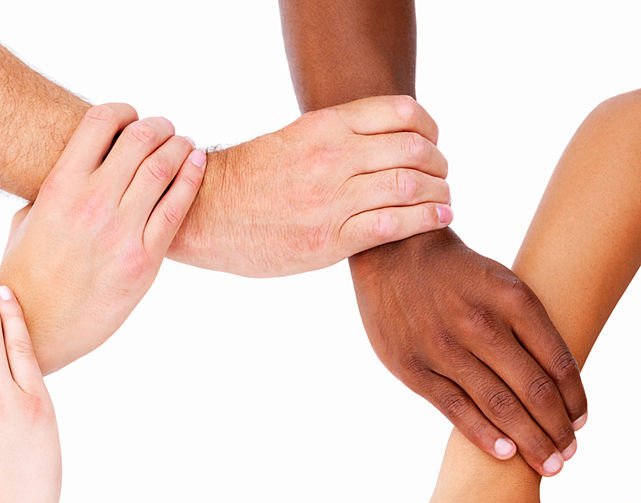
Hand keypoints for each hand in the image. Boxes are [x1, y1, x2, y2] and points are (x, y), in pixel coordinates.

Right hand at [0, 103, 205, 372]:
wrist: (38, 328)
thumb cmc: (26, 275)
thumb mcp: (27, 220)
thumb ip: (54, 189)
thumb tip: (75, 168)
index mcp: (59, 187)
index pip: (99, 123)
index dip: (122, 111)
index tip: (132, 116)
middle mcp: (92, 204)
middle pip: (138, 139)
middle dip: (157, 126)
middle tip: (166, 128)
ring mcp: (120, 232)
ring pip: (162, 168)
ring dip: (178, 146)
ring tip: (185, 143)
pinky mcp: (143, 261)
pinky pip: (175, 209)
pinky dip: (191, 178)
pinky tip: (197, 164)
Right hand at [170, 95, 452, 275]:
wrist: (208, 214)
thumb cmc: (251, 182)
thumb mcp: (295, 141)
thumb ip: (337, 141)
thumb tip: (378, 145)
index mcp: (325, 126)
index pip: (400, 113)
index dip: (429, 127)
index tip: (432, 141)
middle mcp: (333, 157)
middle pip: (412, 149)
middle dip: (438, 163)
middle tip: (442, 175)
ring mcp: (332, 199)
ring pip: (409, 186)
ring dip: (438, 192)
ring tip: (444, 199)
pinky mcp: (330, 239)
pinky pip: (393, 224)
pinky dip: (427, 219)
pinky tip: (441, 218)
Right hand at [350, 229, 587, 473]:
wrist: (393, 254)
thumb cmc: (455, 274)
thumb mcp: (500, 282)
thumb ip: (525, 326)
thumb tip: (555, 381)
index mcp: (512, 299)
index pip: (557, 362)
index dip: (574, 400)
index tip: (580, 423)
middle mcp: (481, 324)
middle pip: (532, 390)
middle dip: (556, 430)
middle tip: (568, 455)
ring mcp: (445, 348)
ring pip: (499, 405)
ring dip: (529, 441)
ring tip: (548, 464)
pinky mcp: (414, 368)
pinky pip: (456, 409)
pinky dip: (484, 435)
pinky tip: (505, 453)